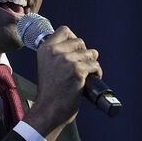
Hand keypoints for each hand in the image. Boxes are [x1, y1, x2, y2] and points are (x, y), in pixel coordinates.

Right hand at [23, 26, 101, 140]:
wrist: (48, 110)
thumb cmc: (50, 92)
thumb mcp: (47, 66)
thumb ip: (57, 54)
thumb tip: (78, 47)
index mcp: (45, 49)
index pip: (64, 30)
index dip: (73, 39)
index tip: (75, 51)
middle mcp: (55, 52)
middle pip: (80, 42)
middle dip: (85, 54)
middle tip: (82, 67)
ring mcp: (66, 60)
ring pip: (91, 53)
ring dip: (92, 64)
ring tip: (86, 75)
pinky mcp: (77, 70)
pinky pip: (95, 65)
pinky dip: (97, 73)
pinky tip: (90, 80)